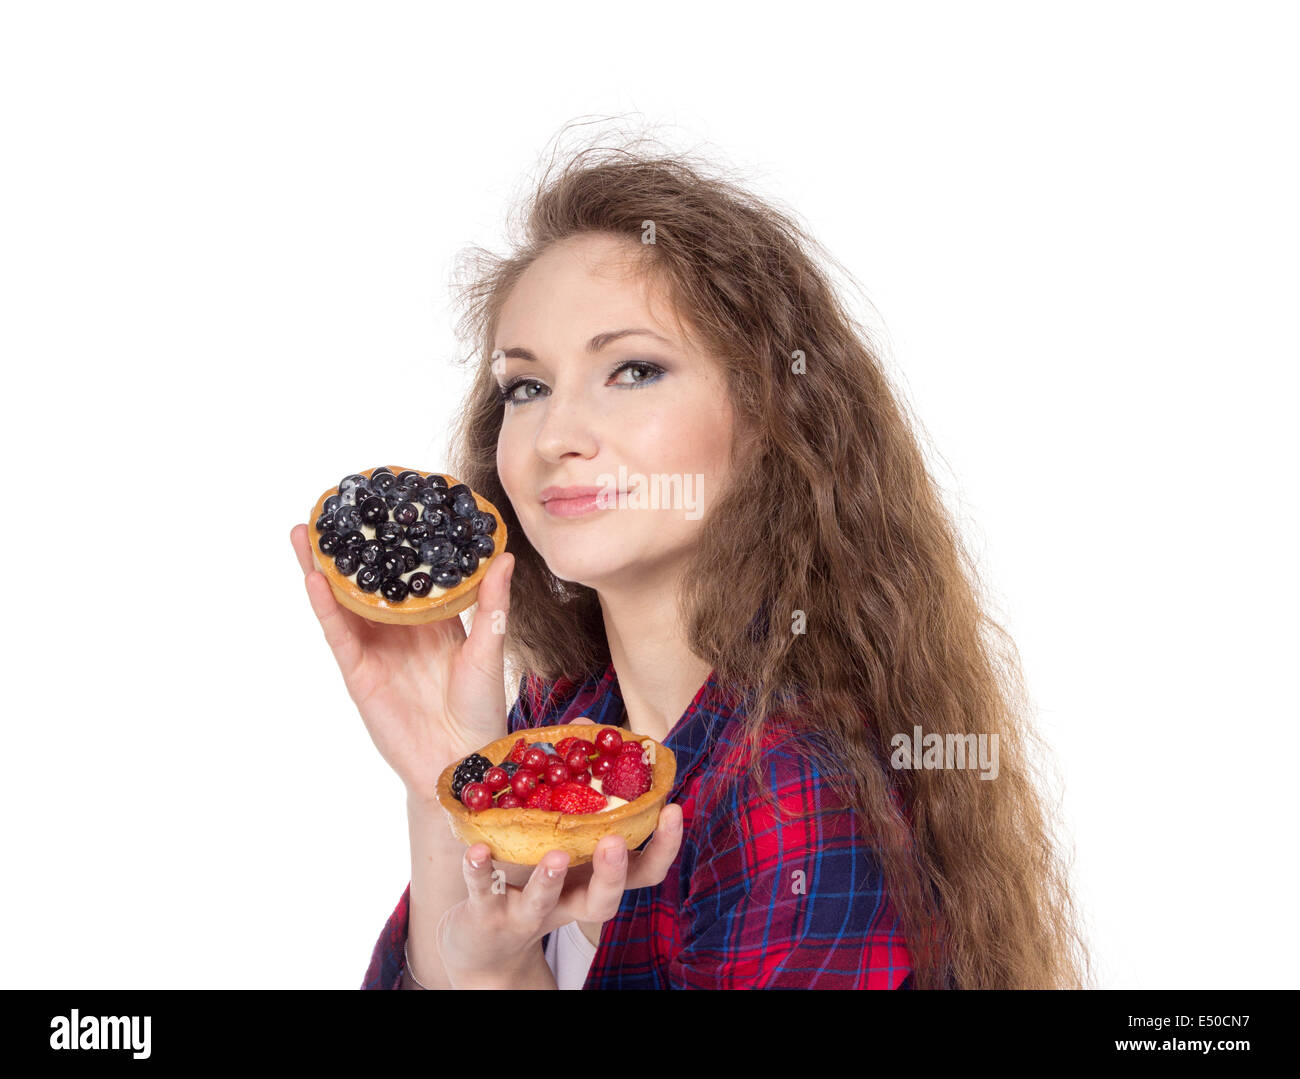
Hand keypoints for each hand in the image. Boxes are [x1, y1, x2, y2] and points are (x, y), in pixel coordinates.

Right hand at [290, 522, 515, 799]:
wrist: (462, 763)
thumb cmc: (480, 709)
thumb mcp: (489, 648)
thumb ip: (492, 603)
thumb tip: (505, 556)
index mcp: (431, 621)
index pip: (409, 575)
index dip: (395, 544)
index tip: (385, 506)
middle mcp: (398, 631)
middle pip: (367, 583)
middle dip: (348, 549)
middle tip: (330, 508)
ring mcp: (374, 651)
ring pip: (342, 602)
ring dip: (322, 569)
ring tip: (304, 532)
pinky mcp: (359, 673)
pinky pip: (338, 635)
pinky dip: (326, 607)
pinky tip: (314, 579)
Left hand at [435, 803, 684, 988]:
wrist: (483, 935)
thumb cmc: (532, 868)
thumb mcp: (559, 830)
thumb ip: (575, 780)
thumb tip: (588, 728)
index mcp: (594, 877)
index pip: (644, 869)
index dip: (664, 845)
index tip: (674, 808)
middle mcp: (569, 899)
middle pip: (604, 899)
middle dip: (613, 873)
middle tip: (614, 843)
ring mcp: (530, 910)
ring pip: (546, 903)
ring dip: (551, 880)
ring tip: (555, 855)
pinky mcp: (489, 912)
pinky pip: (485, 893)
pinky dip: (481, 872)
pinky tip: (477, 850)